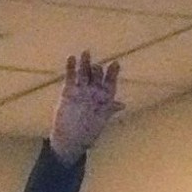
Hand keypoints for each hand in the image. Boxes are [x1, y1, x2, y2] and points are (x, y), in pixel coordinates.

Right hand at [49, 51, 123, 165]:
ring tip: (86, 53)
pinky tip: (71, 58)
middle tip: (97, 67)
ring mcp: (82, 90)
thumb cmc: (90, 131)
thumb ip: (110, 109)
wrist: (71, 138)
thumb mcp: (101, 119)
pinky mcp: (68, 91)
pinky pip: (70, 77)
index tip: (116, 64)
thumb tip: (122, 105)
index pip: (111, 82)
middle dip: (97, 70)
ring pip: (84, 73)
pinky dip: (71, 68)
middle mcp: (94, 92)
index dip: (113, 73)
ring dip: (85, 63)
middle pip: (97, 76)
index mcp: (105, 98)